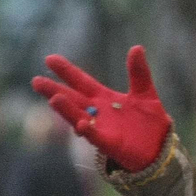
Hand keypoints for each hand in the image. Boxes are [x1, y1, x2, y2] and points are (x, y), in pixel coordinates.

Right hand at [32, 45, 171, 172]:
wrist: (160, 147)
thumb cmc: (150, 120)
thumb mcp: (145, 92)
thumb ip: (139, 72)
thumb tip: (137, 48)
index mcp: (103, 98)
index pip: (81, 82)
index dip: (67, 71)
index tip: (50, 59)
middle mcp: (97, 112)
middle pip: (72, 99)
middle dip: (54, 90)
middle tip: (36, 81)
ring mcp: (101, 128)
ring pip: (78, 117)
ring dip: (66, 109)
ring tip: (53, 99)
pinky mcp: (109, 144)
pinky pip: (95, 136)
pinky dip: (87, 130)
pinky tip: (80, 124)